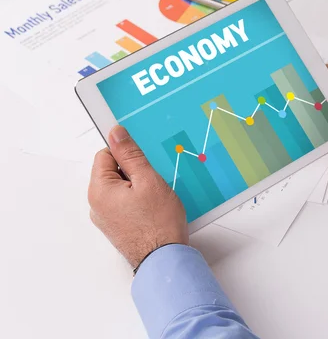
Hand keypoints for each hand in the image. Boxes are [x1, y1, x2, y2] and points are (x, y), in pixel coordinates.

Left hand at [88, 125, 187, 267]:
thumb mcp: (148, 180)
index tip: (141, 158)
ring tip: (154, 198)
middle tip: (152, 182)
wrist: (165, 259)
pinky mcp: (116, 226)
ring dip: (136, 186)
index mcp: (99, 190)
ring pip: (120, 188)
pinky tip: (152, 208)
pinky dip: (137, 201)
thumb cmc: (159, 224)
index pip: (105, 154)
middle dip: (133, 171)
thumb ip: (130, 155)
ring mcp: (106, 218)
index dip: (126, 153)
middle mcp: (97, 205)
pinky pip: (123, 203)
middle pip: (111, 171)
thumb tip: (116, 134)